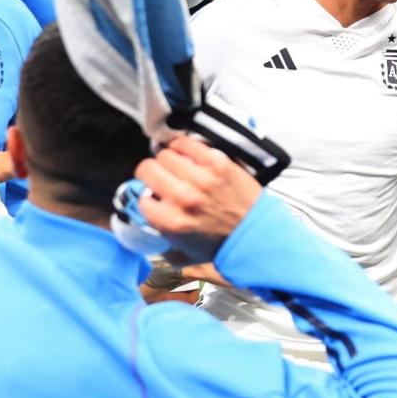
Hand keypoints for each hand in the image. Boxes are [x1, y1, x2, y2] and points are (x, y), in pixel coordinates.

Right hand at [135, 136, 261, 252]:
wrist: (254, 234)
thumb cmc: (219, 244)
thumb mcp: (183, 253)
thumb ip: (161, 241)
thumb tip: (148, 222)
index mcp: (172, 221)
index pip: (142, 198)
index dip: (147, 196)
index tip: (153, 196)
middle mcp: (184, 198)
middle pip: (148, 170)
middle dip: (150, 173)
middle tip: (158, 175)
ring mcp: (202, 179)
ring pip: (166, 154)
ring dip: (167, 159)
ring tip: (174, 164)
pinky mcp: (217, 164)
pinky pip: (189, 144)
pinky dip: (182, 145)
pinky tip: (184, 151)